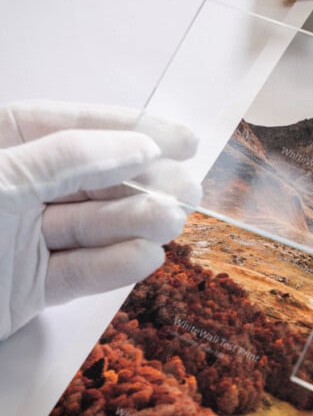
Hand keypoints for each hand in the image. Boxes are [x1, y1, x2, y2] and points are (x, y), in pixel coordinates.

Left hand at [0, 100, 200, 339]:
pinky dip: (113, 266)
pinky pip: (80, 273)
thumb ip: (68, 158)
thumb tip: (139, 146)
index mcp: (1, 145)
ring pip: (93, 227)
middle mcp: (15, 188)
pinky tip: (146, 257)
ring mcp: (22, 239)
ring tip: (171, 221)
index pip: (74, 128)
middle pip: (93, 180)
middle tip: (189, 190)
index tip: (185, 139)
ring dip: (135, 223)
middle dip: (143, 183)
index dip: (133, 130)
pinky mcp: (28, 287)